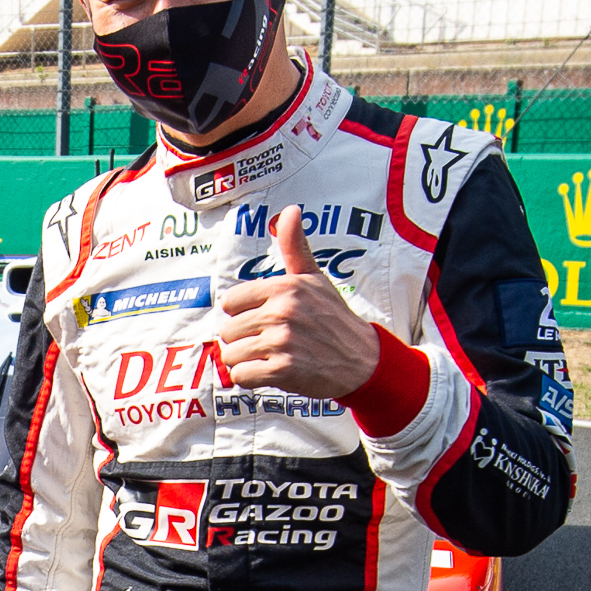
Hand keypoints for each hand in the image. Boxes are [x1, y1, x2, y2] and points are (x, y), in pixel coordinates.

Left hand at [213, 206, 383, 402]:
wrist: (362, 360)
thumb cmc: (334, 318)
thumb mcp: (315, 278)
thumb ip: (295, 247)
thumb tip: (291, 210)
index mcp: (284, 287)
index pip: (230, 301)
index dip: (242, 313)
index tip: (262, 319)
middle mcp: (281, 312)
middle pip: (228, 331)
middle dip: (244, 340)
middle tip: (269, 342)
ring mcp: (282, 342)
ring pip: (231, 355)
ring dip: (246, 361)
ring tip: (270, 357)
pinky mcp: (283, 371)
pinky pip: (241, 376)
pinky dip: (251, 379)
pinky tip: (272, 372)